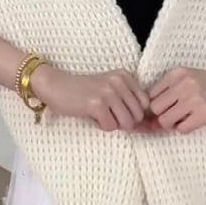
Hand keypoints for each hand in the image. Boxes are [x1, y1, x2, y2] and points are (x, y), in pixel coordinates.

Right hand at [29, 65, 151, 131]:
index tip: (119, 113)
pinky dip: (101, 126)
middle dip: (123, 121)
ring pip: (126, 123)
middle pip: (137, 115)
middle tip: (107, 114)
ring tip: (100, 115)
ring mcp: (108, 92)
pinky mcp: (97, 104)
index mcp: (125, 76)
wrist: (56, 86)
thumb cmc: (84, 92)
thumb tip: (149, 128)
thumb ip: (129, 105)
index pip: (145, 103)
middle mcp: (119, 81)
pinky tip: (92, 116)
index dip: (134, 114)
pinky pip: (110, 127)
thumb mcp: (110, 91)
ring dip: (113, 124)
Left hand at [146, 65, 205, 134]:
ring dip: (172, 124)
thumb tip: (149, 120)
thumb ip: (168, 93)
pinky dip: (185, 128)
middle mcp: (183, 84)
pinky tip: (194, 121)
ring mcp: (194, 98)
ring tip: (184, 118)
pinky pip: (182, 129)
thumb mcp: (186, 80)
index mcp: (176, 74)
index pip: (150, 94)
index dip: (156, 105)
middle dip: (162, 115)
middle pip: (155, 108)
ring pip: (165, 120)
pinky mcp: (205, 113)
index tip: (165, 108)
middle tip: (175, 116)